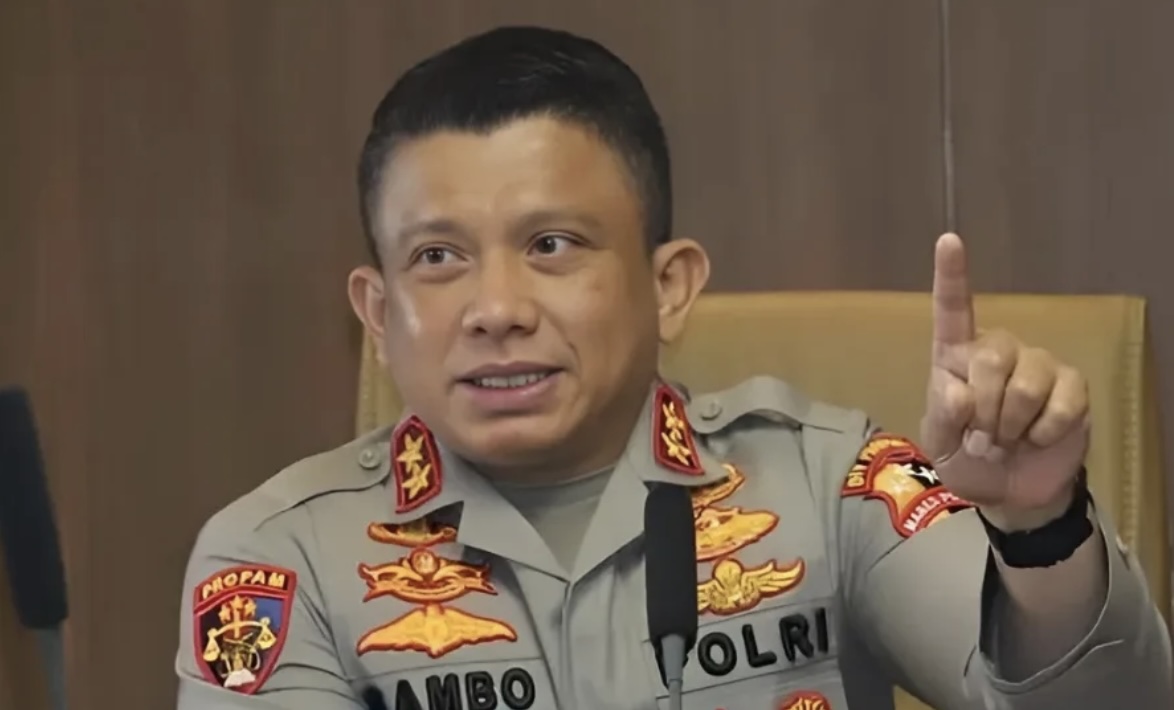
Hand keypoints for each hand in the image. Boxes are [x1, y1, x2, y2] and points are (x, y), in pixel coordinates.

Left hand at [920, 234, 1090, 530]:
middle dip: (984, 410)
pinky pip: (1060, 402)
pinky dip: (1043, 432)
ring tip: (1006, 443)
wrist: (1011, 492)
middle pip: (990, 358)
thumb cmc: (967, 460)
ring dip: (1011, 425)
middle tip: (982, 440)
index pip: (952, 310)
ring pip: (1025, 383)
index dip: (952, 276)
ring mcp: (1038, 365)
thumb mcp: (939, 445)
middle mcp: (997, 351)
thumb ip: (941, 416)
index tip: (949, 240)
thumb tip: (960, 391)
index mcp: (954, 356)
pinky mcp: (1072, 387)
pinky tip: (1036, 440)